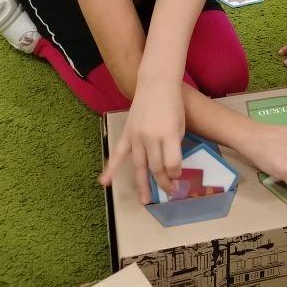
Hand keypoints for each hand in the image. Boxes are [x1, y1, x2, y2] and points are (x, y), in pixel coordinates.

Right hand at [99, 79, 184, 204]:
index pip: (172, 163)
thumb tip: (170, 166)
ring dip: (143, 185)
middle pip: (156, 167)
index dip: (176, 173)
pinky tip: (105, 182)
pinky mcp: (127, 133)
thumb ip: (174, 146)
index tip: (178, 176)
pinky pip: (117, 154)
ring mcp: (136, 136)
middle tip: (170, 191)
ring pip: (139, 166)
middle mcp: (151, 137)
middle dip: (163, 182)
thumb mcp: (181, 125)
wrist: (157, 84)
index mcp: (168, 134)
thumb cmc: (173, 104)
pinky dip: (111, 168)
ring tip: (145, 201)